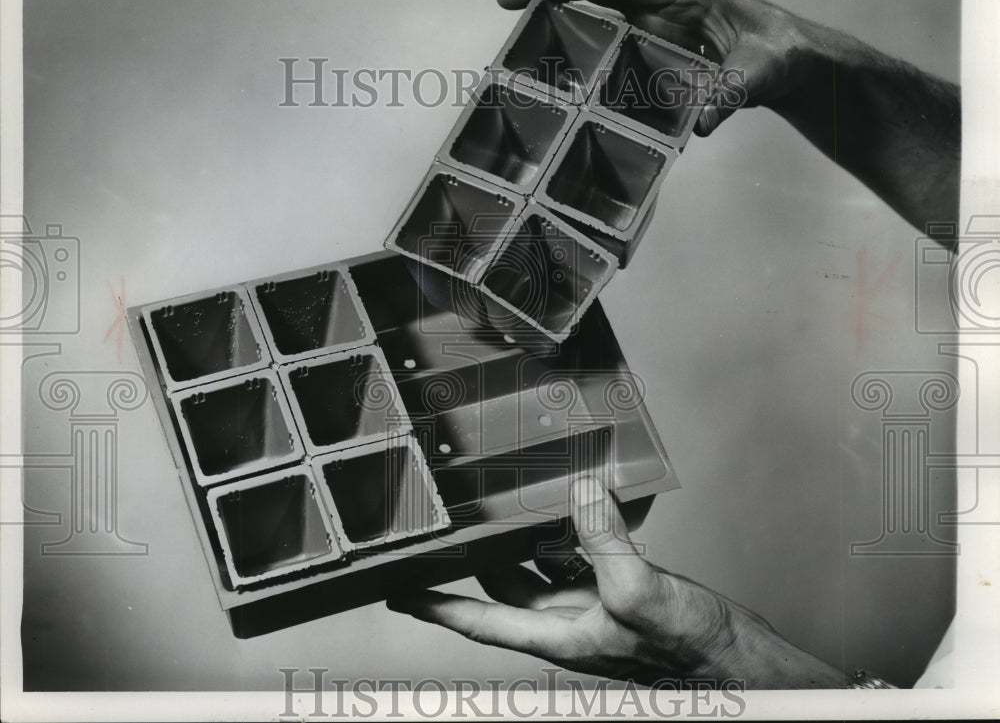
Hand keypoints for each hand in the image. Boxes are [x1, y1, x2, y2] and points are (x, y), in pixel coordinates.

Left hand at [387, 477, 843, 688]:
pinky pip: (578, 552)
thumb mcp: (640, 593)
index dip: (435, 604)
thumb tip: (579, 497)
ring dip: (523, 535)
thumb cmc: (690, 652)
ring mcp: (591, 603)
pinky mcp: (615, 587)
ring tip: (502, 503)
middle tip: (446, 527)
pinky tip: (573, 504)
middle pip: (502, 586)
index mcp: (559, 632)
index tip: (398, 591)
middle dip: (474, 557)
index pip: (479, 619)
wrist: (734, 659)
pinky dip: (571, 528)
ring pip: (539, 565)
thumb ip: (605, 544)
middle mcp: (567, 618)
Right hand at [496, 0, 809, 135]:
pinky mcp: (654, 33)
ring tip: (514, 12)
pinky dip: (576, 26)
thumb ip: (732, 94)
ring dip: (556, 0)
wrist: (792, 59)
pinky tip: (551, 45)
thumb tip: (703, 124)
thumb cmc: (779, 56)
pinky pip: (608, 23)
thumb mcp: (760, 74)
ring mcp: (657, 12)